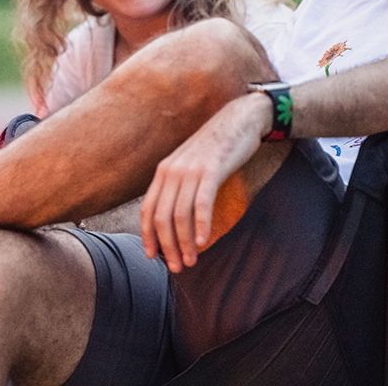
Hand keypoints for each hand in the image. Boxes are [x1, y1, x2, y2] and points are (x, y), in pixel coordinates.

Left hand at [140, 92, 266, 271]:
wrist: (240, 118)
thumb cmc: (218, 147)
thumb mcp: (191, 165)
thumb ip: (181, 187)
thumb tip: (177, 219)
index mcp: (164, 171)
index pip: (147, 210)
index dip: (148, 236)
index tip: (153, 257)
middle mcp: (172, 170)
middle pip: (161, 217)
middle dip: (167, 246)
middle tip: (177, 267)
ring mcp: (191, 169)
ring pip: (180, 214)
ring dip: (184, 242)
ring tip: (190, 261)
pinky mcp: (211, 169)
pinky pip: (201, 203)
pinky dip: (200, 226)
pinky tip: (204, 242)